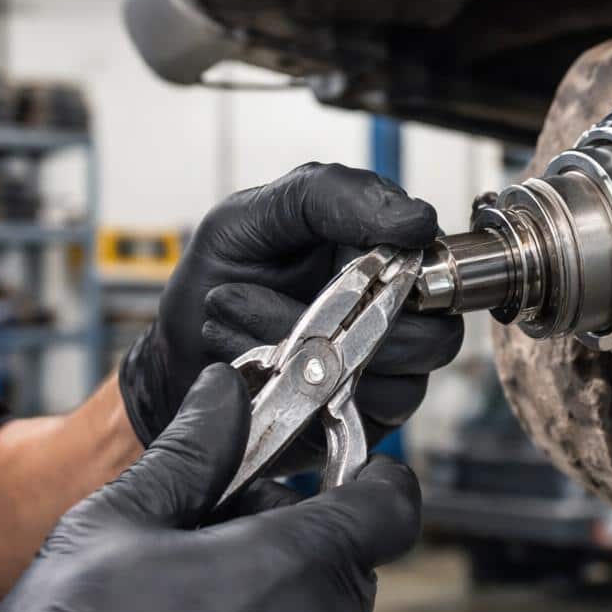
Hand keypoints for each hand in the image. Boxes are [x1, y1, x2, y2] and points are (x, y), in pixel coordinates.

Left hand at [120, 162, 463, 470]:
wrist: (175, 355)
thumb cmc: (218, 278)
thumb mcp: (254, 214)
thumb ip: (332, 195)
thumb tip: (417, 218)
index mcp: (382, 252)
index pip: (436, 261)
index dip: (401, 266)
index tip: (351, 262)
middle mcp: (395, 313)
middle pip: (435, 329)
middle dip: (339, 315)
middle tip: (254, 290)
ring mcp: (385, 370)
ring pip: (401, 374)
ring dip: (308, 348)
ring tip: (239, 322)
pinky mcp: (364, 416)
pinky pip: (370, 410)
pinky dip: (307, 388)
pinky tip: (259, 365)